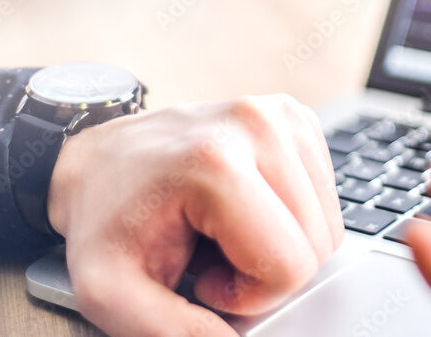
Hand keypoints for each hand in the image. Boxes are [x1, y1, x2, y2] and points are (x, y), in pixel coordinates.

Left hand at [47, 95, 343, 336]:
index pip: (291, 265)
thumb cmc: (106, 220)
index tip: (200, 276)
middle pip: (318, 243)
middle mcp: (257, 125)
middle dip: (268, 269)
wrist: (101, 160)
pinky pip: (326, 195)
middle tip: (212, 255)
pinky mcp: (295, 117)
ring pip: (329, 222)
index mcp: (215, 163)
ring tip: (225, 230)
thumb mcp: (111, 293)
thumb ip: (176, 334)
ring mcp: (281, 115)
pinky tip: (245, 207)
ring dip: (283, 243)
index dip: (249, 294)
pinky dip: (292, 215)